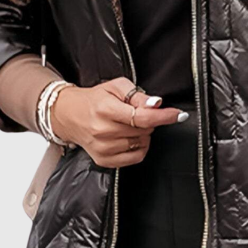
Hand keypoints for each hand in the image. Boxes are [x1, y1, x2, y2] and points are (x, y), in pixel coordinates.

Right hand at [50, 77, 187, 167]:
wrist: (69, 115)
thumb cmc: (95, 100)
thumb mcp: (116, 87)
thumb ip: (138, 95)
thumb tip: (156, 104)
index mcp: (106, 110)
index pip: (142, 117)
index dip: (164, 116)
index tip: (178, 115)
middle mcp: (103, 131)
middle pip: (144, 130)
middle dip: (148, 121)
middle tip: (135, 114)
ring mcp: (103, 148)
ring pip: (141, 144)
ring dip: (142, 134)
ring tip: (128, 125)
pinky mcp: (104, 160)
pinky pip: (135, 158)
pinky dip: (139, 147)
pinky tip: (130, 138)